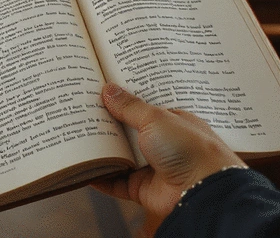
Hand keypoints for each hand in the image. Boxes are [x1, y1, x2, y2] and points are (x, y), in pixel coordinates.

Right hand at [91, 83, 244, 219]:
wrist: (201, 190)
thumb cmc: (188, 148)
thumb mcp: (155, 118)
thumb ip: (129, 107)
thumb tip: (109, 89)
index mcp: (170, 122)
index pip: (142, 108)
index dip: (122, 101)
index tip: (101, 91)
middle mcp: (161, 144)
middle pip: (127, 132)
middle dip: (107, 124)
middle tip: (82, 110)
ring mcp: (151, 167)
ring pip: (119, 156)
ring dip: (101, 150)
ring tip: (77, 136)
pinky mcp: (142, 188)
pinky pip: (115, 182)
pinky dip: (100, 177)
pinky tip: (84, 169)